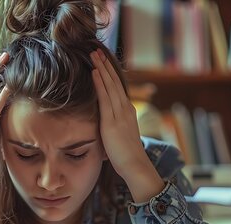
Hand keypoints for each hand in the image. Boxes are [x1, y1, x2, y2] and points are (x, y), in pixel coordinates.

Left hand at [90, 49, 162, 201]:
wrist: (135, 166)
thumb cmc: (126, 157)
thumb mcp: (119, 137)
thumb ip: (113, 128)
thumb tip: (104, 127)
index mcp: (128, 112)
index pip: (118, 88)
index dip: (110, 74)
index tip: (102, 62)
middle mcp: (125, 109)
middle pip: (115, 83)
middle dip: (105, 66)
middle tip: (97, 51)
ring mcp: (119, 114)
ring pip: (110, 86)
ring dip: (102, 69)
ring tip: (94, 55)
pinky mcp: (112, 122)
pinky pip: (105, 98)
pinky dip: (100, 84)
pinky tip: (95, 73)